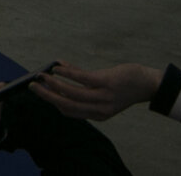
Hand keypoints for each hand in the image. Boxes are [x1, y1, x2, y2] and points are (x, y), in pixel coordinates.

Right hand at [34, 63, 162, 120]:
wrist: (148, 84)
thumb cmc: (123, 86)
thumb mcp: (103, 92)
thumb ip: (82, 86)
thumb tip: (58, 70)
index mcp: (98, 114)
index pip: (69, 112)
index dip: (51, 102)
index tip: (40, 91)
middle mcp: (99, 109)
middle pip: (66, 104)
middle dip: (46, 95)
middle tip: (32, 86)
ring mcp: (103, 96)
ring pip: (71, 93)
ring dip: (53, 84)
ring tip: (41, 75)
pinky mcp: (106, 82)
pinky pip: (81, 78)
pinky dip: (66, 73)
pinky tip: (57, 67)